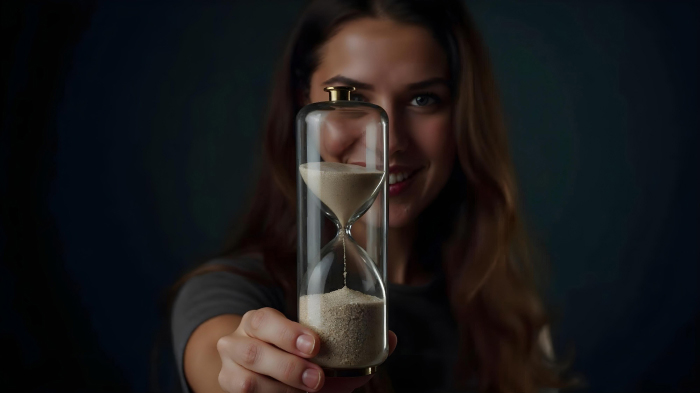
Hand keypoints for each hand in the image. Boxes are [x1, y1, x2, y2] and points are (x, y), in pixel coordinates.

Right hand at [216, 307, 396, 392]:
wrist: (247, 365)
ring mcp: (228, 369)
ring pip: (246, 382)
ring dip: (281, 390)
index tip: (315, 345)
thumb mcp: (307, 338)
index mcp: (257, 320)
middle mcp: (236, 341)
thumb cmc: (287, 349)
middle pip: (253, 352)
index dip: (288, 333)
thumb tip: (389, 340)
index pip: (265, 320)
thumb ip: (344, 338)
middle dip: (288, 368)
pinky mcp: (228, 390)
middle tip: (318, 379)